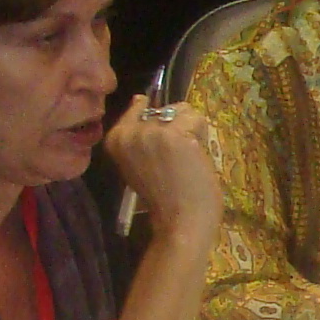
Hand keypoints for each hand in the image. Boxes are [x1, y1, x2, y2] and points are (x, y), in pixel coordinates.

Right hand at [104, 100, 221, 242]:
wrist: (180, 221)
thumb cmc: (166, 196)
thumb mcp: (139, 162)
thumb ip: (140, 135)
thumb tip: (141, 98)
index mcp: (115, 138)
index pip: (139, 107)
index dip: (160, 123)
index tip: (165, 144)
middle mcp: (130, 131)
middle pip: (165, 108)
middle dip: (178, 128)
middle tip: (178, 159)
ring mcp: (151, 131)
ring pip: (184, 111)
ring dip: (192, 131)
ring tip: (188, 158)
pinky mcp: (176, 135)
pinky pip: (198, 120)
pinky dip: (203, 137)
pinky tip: (197, 159)